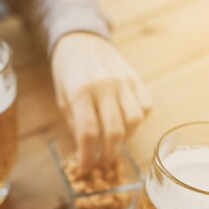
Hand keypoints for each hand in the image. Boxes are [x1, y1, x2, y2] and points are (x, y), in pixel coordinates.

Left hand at [51, 32, 151, 170]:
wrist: (82, 39)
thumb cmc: (68, 72)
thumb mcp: (63, 99)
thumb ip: (76, 124)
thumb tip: (87, 153)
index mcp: (80, 91)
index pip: (88, 133)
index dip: (88, 156)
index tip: (85, 169)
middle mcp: (105, 86)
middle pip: (113, 131)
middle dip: (107, 154)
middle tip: (100, 163)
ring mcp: (124, 81)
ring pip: (134, 121)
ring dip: (125, 139)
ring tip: (113, 144)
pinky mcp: (137, 78)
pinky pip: (146, 106)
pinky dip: (138, 122)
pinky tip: (125, 125)